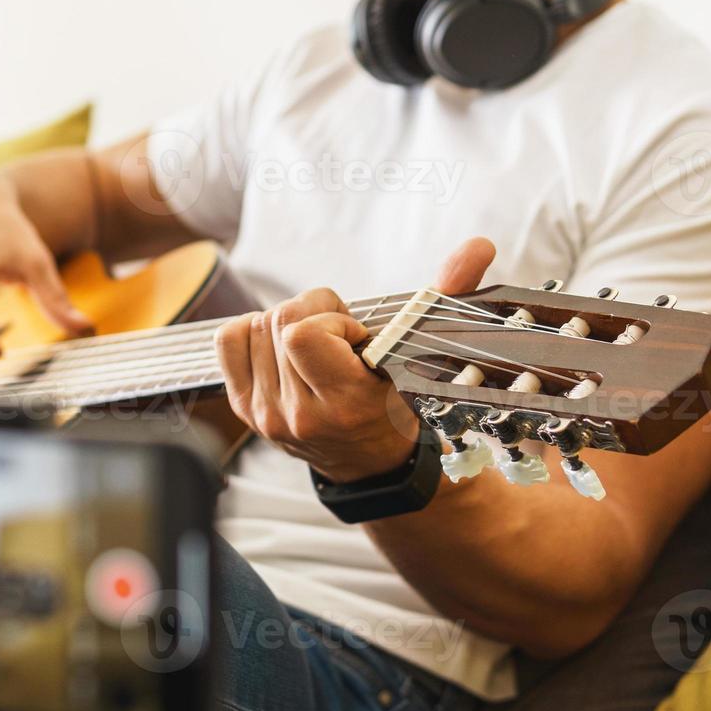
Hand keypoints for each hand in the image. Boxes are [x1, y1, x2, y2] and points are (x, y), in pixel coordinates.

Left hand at [215, 238, 497, 482]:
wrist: (370, 465)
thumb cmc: (397, 404)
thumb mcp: (424, 356)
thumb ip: (449, 296)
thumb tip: (480, 245)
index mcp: (344, 403)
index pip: (304, 334)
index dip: (331, 318)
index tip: (356, 337)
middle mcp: (298, 414)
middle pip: (279, 321)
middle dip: (314, 315)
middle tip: (339, 339)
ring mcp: (266, 415)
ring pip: (255, 326)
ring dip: (286, 325)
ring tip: (316, 348)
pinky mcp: (244, 409)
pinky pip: (230, 340)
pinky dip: (254, 333)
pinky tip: (283, 350)